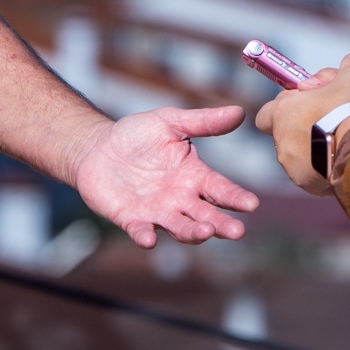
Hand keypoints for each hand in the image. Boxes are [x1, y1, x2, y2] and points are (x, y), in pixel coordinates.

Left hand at [72, 106, 261, 248]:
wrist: (97, 147)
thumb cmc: (137, 134)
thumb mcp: (171, 121)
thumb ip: (203, 121)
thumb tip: (240, 111)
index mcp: (194, 176)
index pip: (220, 189)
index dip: (236, 197)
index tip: (252, 204)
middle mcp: (180, 199)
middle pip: (206, 215)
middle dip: (222, 224)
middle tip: (237, 231)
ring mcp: (157, 212)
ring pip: (180, 227)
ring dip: (192, 232)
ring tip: (204, 232)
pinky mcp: (131, 219)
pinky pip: (140, 231)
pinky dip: (145, 237)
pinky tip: (150, 238)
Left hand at [254, 54, 349, 196]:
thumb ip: (348, 65)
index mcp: (283, 112)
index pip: (266, 113)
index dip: (282, 110)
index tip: (303, 109)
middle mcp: (281, 140)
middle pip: (284, 135)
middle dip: (300, 131)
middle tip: (324, 126)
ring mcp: (291, 164)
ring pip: (297, 157)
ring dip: (312, 151)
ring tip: (337, 145)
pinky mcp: (306, 182)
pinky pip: (310, 175)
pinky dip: (321, 170)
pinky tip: (340, 161)